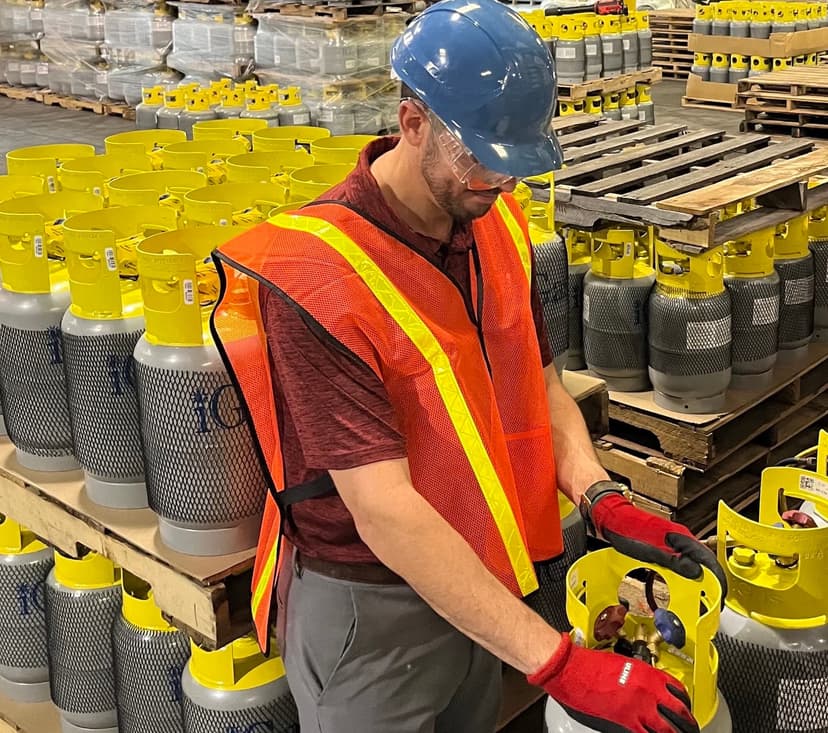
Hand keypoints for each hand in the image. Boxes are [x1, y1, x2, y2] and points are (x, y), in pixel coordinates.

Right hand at [529, 635, 698, 732]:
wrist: (572, 668)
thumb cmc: (590, 662)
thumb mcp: (620, 662)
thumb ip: (636, 674)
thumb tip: (643, 685)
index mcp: (647, 673)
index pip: (677, 689)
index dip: (685, 701)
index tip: (685, 706)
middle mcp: (648, 690)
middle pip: (679, 712)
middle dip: (688, 722)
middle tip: (691, 727)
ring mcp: (639, 707)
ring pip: (667, 728)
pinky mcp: (625, 720)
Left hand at [590, 493, 726, 603]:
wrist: (613, 519)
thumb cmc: (628, 531)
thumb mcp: (651, 551)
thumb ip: (675, 562)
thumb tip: (698, 574)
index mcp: (683, 539)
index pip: (710, 562)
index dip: (717, 582)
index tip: (717, 601)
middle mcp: (682, 542)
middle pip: (704, 566)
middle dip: (709, 586)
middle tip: (708, 606)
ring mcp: (674, 546)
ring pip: (693, 567)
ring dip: (697, 584)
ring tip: (697, 602)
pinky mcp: (665, 550)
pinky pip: (680, 566)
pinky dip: (683, 579)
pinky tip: (679, 589)